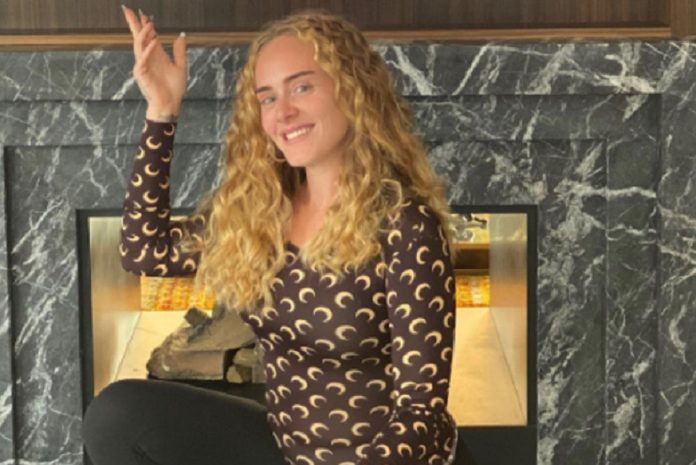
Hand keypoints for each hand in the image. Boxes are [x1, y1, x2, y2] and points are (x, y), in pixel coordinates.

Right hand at [122, 5, 186, 119]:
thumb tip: (181, 35)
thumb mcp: (181, 67)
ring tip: (148, 23)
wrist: (170, 104)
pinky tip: (154, 41)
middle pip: (139, 37)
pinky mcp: (141, 73)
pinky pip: (143, 59)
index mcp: (156, 55)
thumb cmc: (174, 89)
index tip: (144, 14)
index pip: (149, 37)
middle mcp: (148, 58)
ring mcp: (143, 65)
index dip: (146, 25)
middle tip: (129, 10)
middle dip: (134, 24)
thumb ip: (180, 51)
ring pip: (139, 45)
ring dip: (143, 34)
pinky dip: (148, 50)